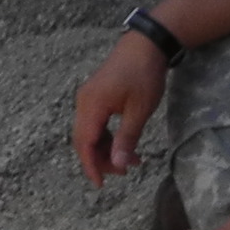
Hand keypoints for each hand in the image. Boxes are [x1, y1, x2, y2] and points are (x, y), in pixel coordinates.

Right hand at [71, 29, 170, 186]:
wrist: (145, 45)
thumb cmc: (144, 76)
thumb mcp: (139, 111)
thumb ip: (126, 138)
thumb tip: (117, 165)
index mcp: (92, 106)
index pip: (85, 143)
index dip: (91, 166)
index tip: (100, 185)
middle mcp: (84, 102)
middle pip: (84, 139)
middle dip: (100, 160)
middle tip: (124, 173)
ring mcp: (88, 97)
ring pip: (89, 132)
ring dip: (106, 149)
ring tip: (132, 160)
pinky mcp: (96, 95)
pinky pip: (95, 122)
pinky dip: (107, 136)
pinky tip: (125, 142)